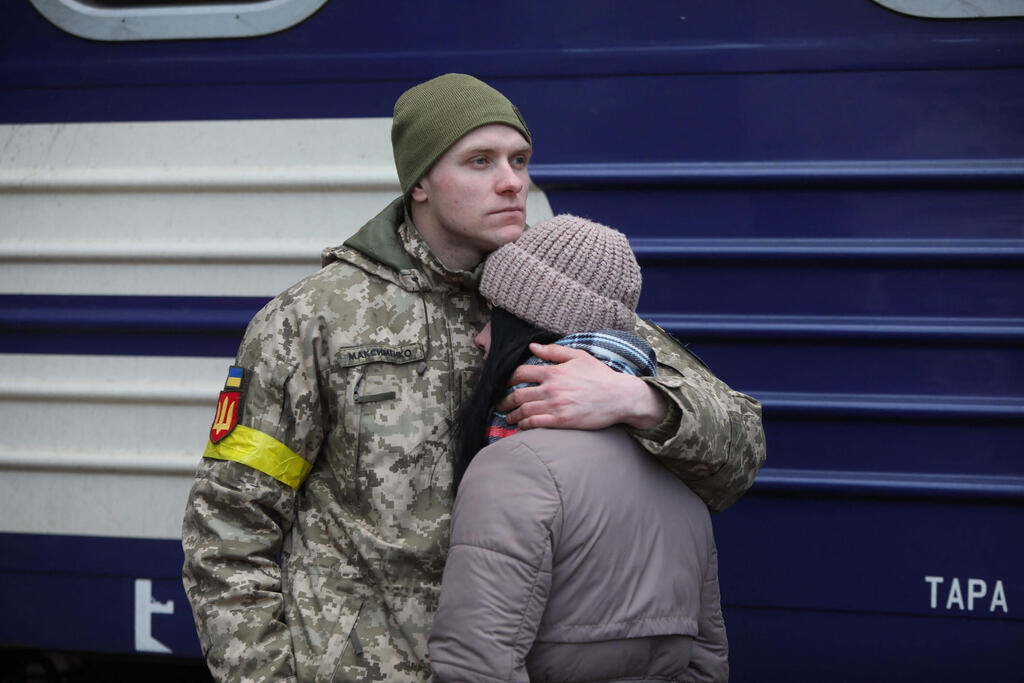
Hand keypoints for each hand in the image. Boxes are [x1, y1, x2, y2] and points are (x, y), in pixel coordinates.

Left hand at [497, 342, 668, 430]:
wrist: (619, 397)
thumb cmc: (600, 375)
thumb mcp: (579, 356)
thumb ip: (554, 351)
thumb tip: (532, 346)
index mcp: (553, 371)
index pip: (520, 373)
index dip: (507, 379)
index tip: (504, 384)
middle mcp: (551, 388)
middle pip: (517, 394)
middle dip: (505, 401)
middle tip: (501, 405)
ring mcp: (555, 405)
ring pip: (524, 410)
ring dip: (512, 415)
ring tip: (509, 418)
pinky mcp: (562, 421)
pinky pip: (535, 423)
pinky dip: (524, 425)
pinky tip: (522, 427)